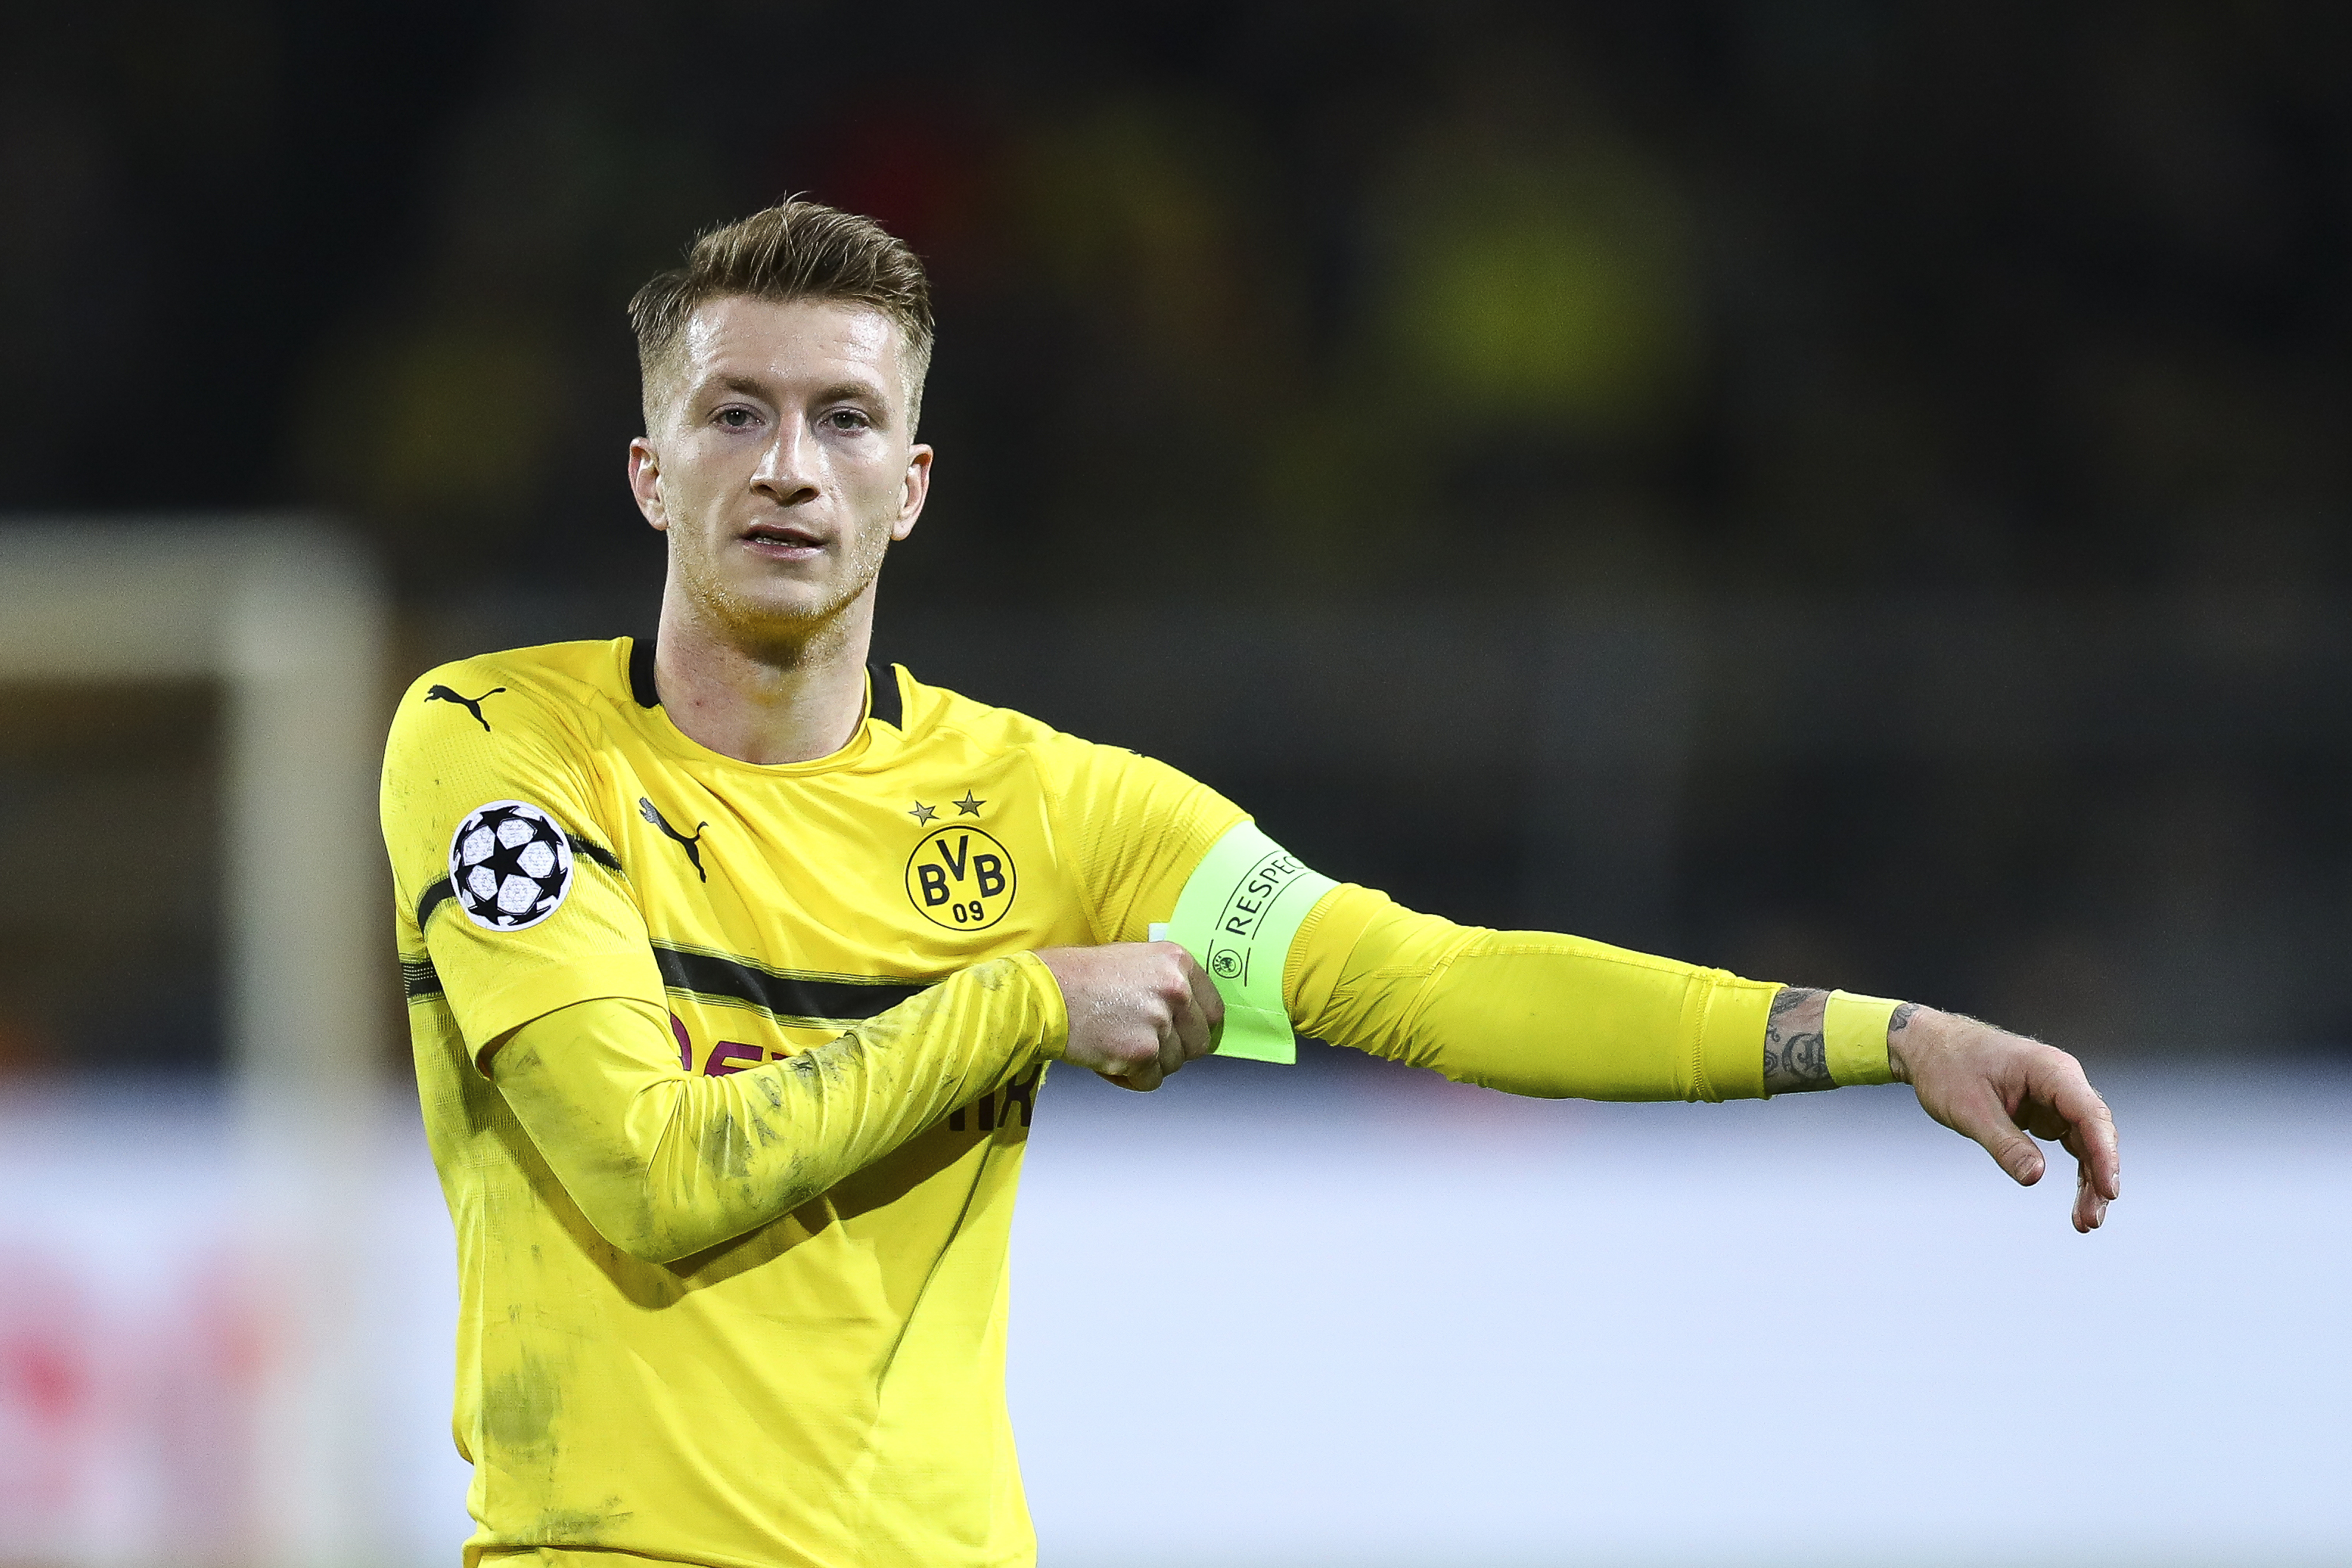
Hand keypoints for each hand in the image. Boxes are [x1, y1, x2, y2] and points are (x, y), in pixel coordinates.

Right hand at [1034, 942, 1223, 1090]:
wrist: (1046, 992)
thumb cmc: (1082, 976)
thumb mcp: (1135, 960)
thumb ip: (1168, 982)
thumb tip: (1192, 1014)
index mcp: (1178, 963)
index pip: (1214, 1010)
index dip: (1197, 1027)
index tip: (1184, 1033)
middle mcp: (1176, 990)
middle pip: (1198, 1042)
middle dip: (1174, 1049)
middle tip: (1144, 1041)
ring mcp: (1160, 1022)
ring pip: (1174, 1064)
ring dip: (1149, 1063)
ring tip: (1118, 1042)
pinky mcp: (1141, 1052)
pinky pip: (1150, 1080)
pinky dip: (1130, 1077)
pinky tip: (1110, 1056)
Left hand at [1889, 1007, 2119, 1231]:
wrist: (1927, 1045)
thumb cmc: (1946, 1067)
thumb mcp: (1969, 1109)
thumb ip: (2004, 1143)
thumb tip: (2035, 1177)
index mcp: (2051, 1070)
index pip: (2090, 1115)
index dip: (2105, 1155)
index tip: (2109, 1191)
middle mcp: (2062, 1081)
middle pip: (2095, 1133)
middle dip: (2099, 1177)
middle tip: (2090, 1220)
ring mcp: (2056, 1097)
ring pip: (2087, 1142)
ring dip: (2090, 1180)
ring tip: (2085, 1222)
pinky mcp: (2046, 1110)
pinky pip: (2071, 1142)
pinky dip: (2077, 1171)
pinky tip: (2078, 1201)